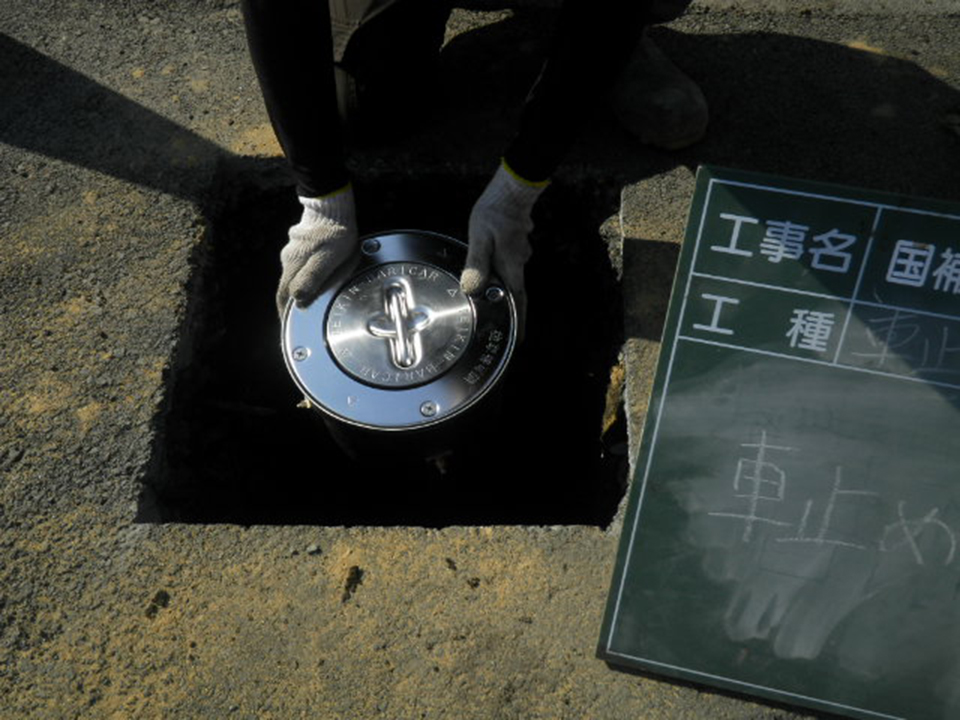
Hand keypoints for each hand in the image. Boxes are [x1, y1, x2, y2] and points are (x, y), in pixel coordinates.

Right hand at [277, 186, 357, 316]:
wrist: (333, 206)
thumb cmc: (335, 235)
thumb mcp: (327, 262)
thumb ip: (312, 281)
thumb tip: (298, 301)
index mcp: (293, 266)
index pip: (284, 296)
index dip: (285, 313)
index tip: (287, 325)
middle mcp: (288, 258)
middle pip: (287, 286)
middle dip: (291, 302)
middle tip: (299, 315)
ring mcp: (293, 248)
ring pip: (293, 274)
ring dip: (298, 287)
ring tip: (309, 298)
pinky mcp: (300, 241)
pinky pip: (300, 263)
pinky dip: (304, 273)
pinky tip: (314, 274)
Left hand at [460, 162, 546, 333]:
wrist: (513, 189)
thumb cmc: (495, 212)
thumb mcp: (479, 238)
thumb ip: (476, 264)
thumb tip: (471, 289)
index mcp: (511, 266)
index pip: (518, 301)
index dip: (520, 322)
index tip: (520, 339)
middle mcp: (519, 262)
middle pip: (512, 290)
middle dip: (504, 304)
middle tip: (492, 315)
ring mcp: (520, 253)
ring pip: (508, 274)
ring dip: (497, 281)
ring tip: (481, 283)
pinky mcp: (516, 243)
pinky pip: (508, 261)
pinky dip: (498, 266)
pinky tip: (486, 258)